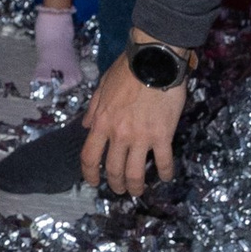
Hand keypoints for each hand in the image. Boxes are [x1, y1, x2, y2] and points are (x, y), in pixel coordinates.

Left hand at [79, 43, 185, 194]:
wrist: (154, 60)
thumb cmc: (128, 69)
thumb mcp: (102, 87)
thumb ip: (93, 109)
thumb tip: (85, 126)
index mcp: (102, 122)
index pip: (90, 157)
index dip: (90, 174)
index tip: (94, 182)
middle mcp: (119, 134)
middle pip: (114, 169)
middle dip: (115, 184)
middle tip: (120, 190)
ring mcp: (141, 136)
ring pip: (136, 172)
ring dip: (136, 186)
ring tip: (138, 191)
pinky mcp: (162, 135)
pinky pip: (163, 161)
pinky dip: (165, 172)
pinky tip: (166, 177)